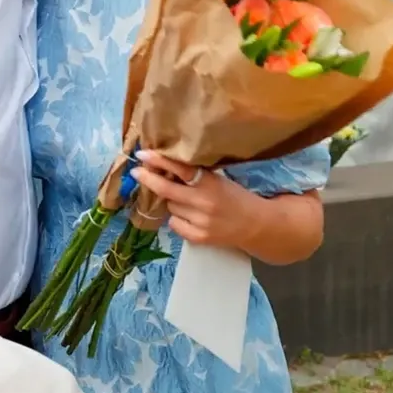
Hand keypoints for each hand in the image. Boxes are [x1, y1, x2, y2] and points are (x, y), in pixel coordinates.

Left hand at [132, 150, 262, 248]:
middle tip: (137, 172)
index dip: (160, 161)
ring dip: (171, 201)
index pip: (181, 169)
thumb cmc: (235, 197)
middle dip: (149, 179)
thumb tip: (164, 167)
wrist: (255, 225)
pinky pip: (174, 224)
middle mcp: (205, 202)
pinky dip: (177, 218)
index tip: (143, 155)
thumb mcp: (219, 180)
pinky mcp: (198, 237)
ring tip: (187, 200)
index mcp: (212, 183)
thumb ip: (196, 175)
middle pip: (167, 190)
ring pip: (170, 207)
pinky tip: (189, 216)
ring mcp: (201, 222)